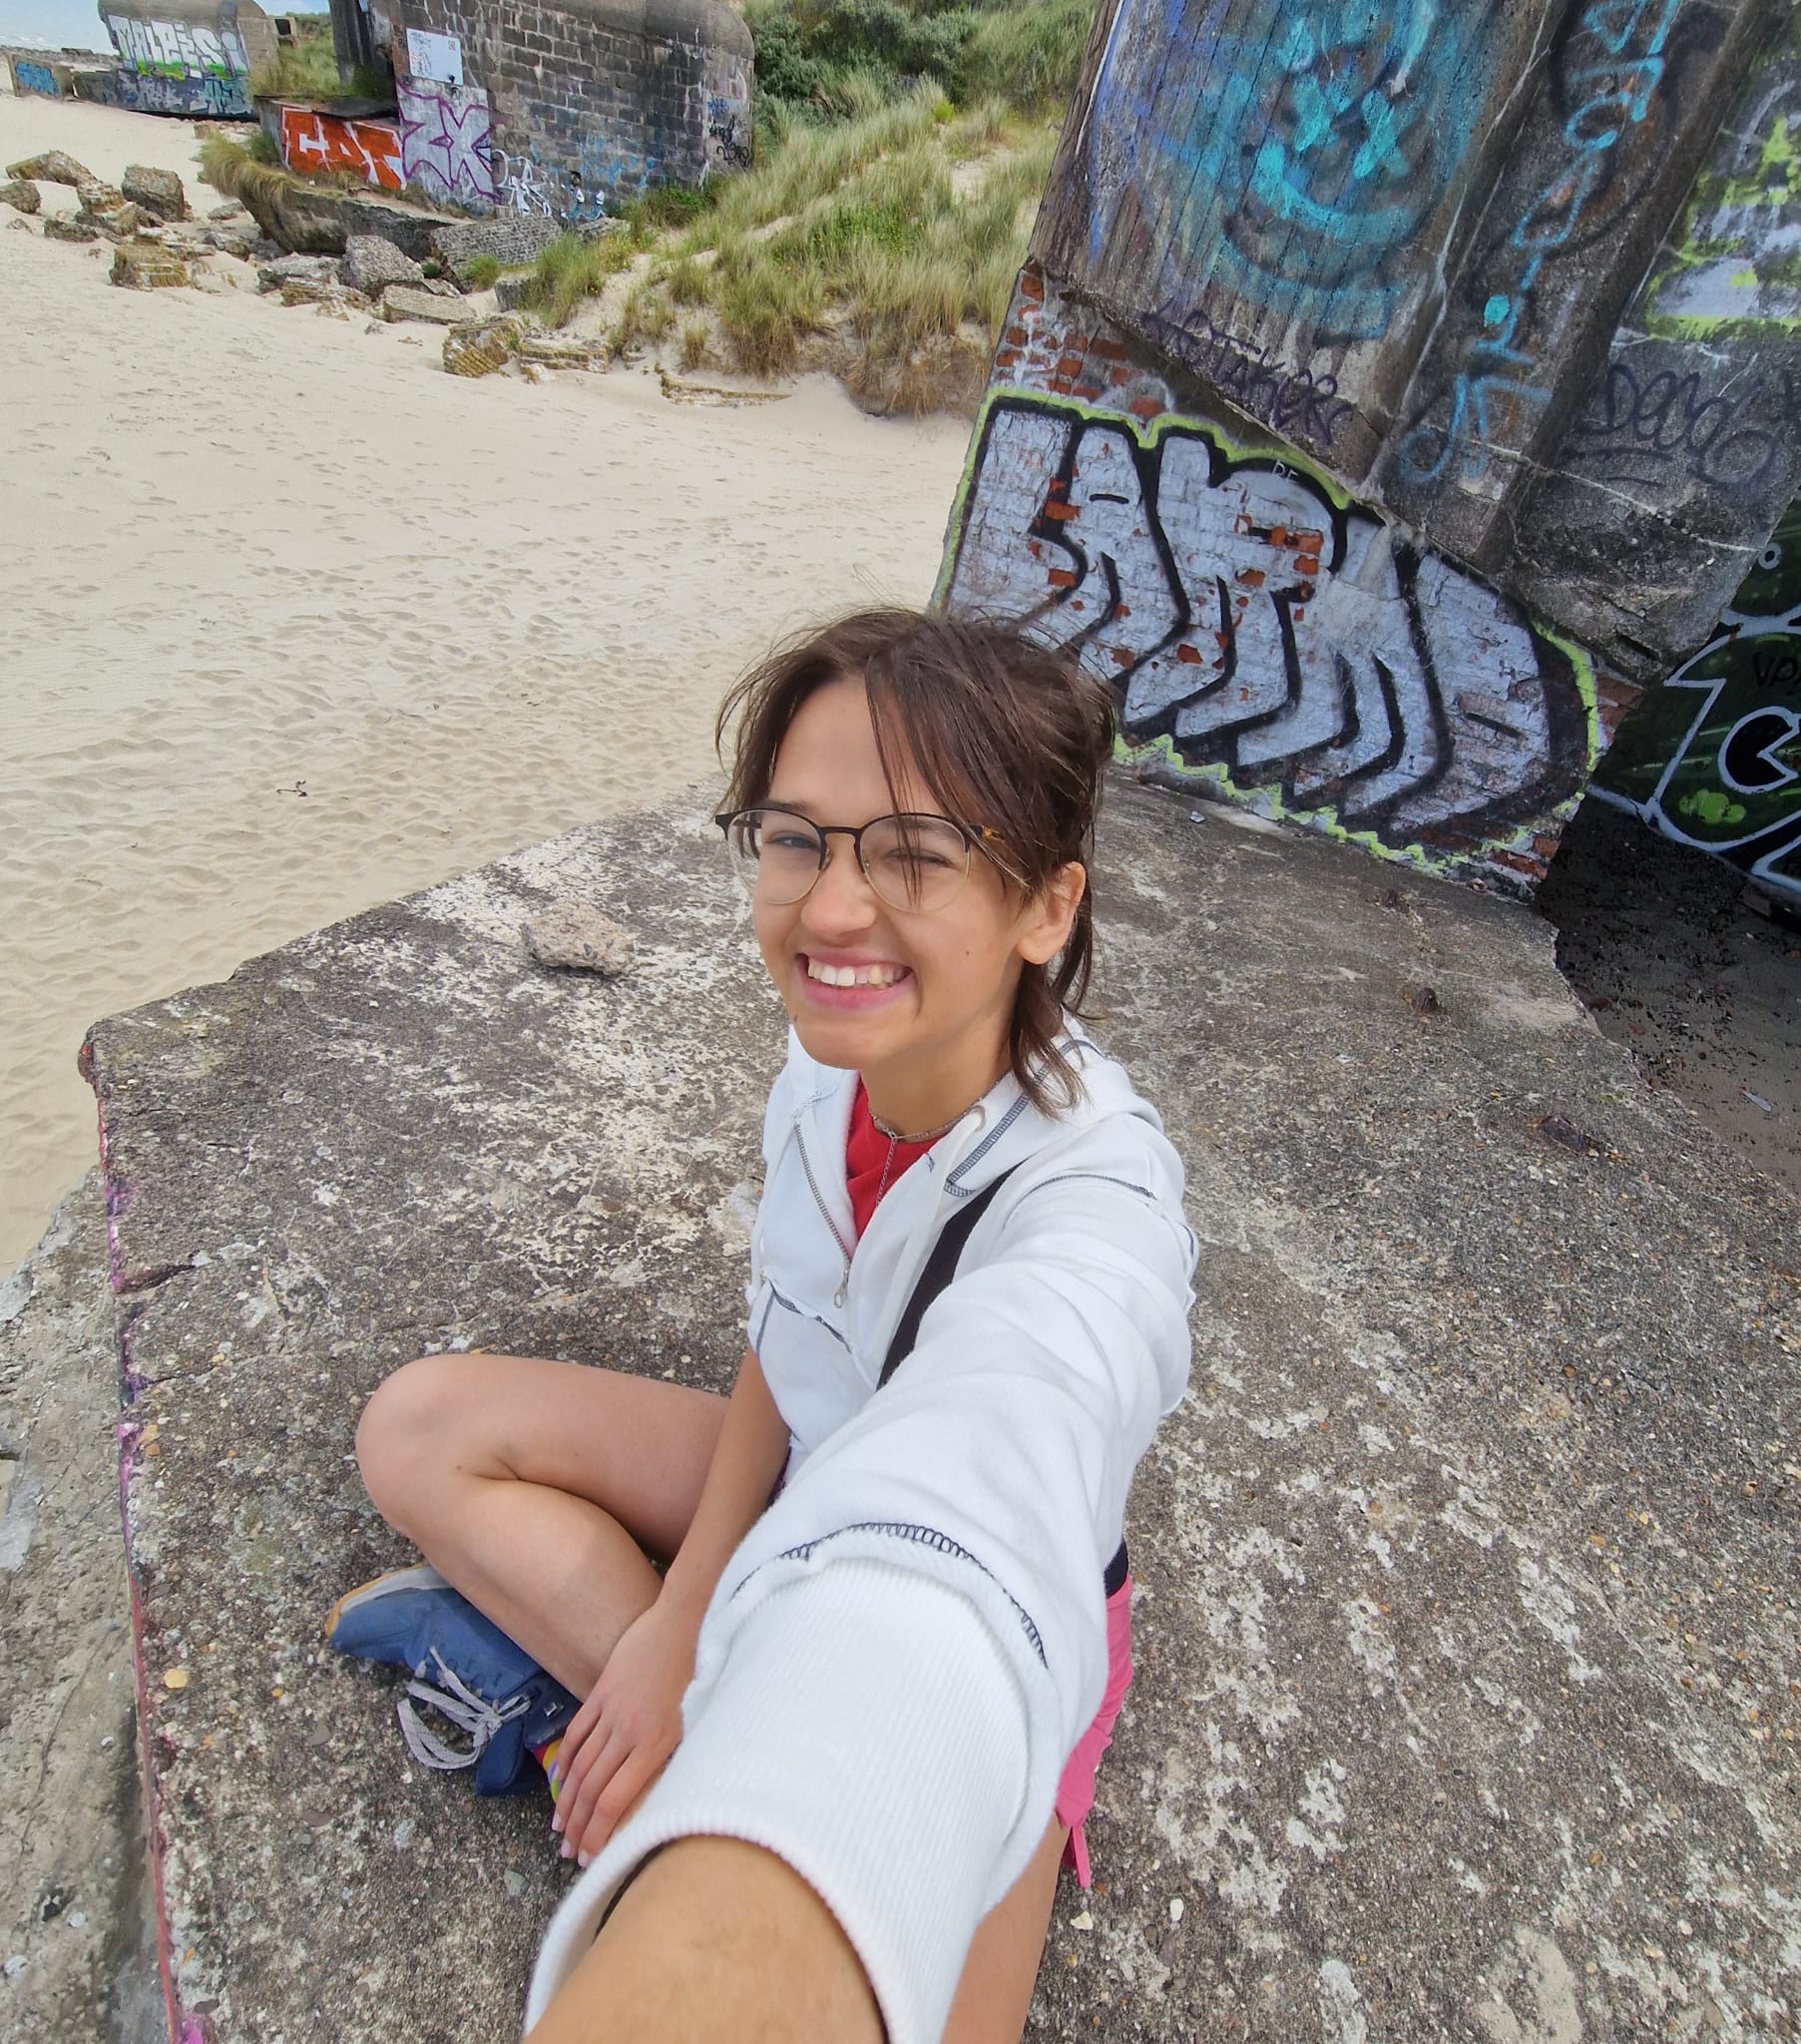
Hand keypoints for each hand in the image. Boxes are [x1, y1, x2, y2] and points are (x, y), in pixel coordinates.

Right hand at [550, 1595, 697, 1864]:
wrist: (688, 1619)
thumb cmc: (704, 1672)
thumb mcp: (700, 1721)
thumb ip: (677, 1758)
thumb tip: (665, 1798)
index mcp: (655, 1745)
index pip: (614, 1802)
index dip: (596, 1834)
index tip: (588, 1858)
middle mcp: (628, 1731)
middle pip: (592, 1789)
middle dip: (577, 1827)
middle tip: (565, 1852)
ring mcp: (611, 1710)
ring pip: (580, 1765)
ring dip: (566, 1801)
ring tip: (558, 1828)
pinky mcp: (602, 1691)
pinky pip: (578, 1732)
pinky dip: (565, 1759)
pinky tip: (560, 1782)